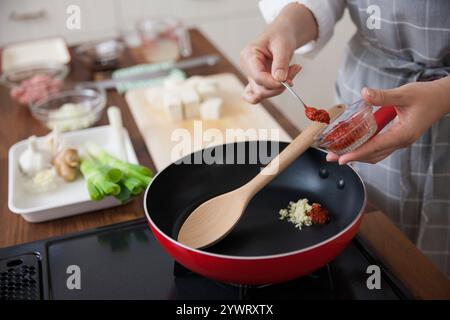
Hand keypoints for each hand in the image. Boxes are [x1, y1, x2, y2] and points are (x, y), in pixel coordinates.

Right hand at [240, 3, 317, 103]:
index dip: (273, 82)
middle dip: (279, 85)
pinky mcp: (257, 81)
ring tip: (292, 71)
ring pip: (262, 93)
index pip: (258, 76)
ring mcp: (251, 76)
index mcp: (248, 56)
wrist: (282, 34)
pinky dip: (272, 93)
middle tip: (295, 70)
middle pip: (259, 88)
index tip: (288, 81)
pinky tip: (284, 85)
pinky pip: (257, 95)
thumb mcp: (283, 45)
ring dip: (279, 88)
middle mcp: (247, 68)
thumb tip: (279, 80)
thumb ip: (281, 63)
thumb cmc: (280, 35)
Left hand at [327, 77, 449, 164]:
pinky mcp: (397, 138)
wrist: (441, 99)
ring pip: (375, 154)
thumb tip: (364, 94)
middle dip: (351, 157)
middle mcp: (401, 141)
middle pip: (372, 155)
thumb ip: (384, 96)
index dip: (358, 153)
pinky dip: (364, 148)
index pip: (376, 147)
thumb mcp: (404, 93)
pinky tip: (352, 145)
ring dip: (356, 154)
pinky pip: (378, 148)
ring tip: (336, 154)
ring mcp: (399, 141)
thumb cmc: (426, 96)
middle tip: (330, 157)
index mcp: (403, 134)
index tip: (342, 159)